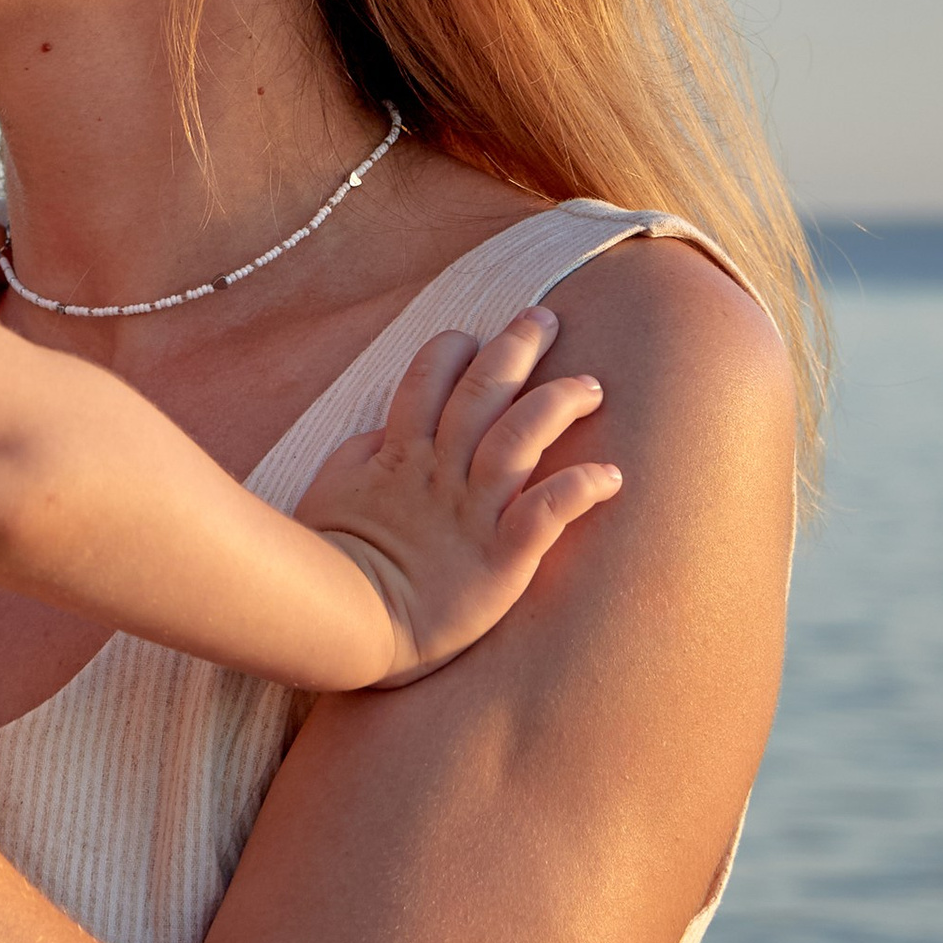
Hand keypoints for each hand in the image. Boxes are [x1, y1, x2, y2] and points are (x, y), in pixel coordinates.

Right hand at [294, 306, 622, 687]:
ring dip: (558, 404)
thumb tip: (391, 429)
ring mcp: (471, 514)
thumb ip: (367, 453)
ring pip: (519, 438)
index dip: (454, 349)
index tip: (475, 340)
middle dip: (516, 346)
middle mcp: (440, 474)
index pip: (429, 376)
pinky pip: (546, 514)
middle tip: (545, 319)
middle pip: (482, 391)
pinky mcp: (500, 560)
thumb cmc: (331, 559)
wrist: (343, 623)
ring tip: (590, 386)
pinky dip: (580, 490)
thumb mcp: (335, 488)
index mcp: (399, 455)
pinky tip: (611, 477)